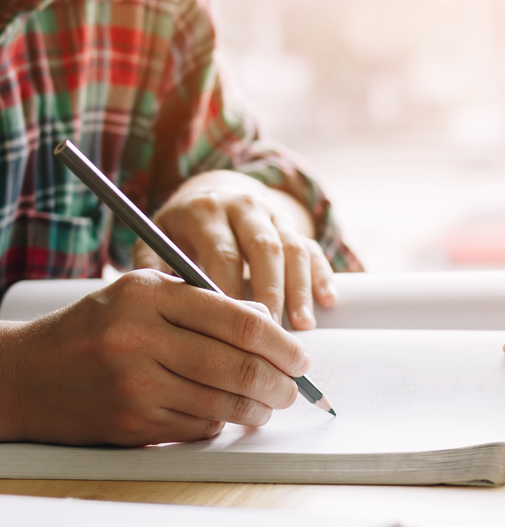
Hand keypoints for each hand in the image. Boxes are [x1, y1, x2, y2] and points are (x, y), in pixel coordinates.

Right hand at [0, 270, 309, 445]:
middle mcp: (140, 339)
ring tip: (269, 404)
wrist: (27, 375)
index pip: (238, 320)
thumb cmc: (95, 328)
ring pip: (224, 403)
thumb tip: (267, 319)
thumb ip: (205, 301)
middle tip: (293, 388)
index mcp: (149, 296)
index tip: (301, 356)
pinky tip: (224, 414)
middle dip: (280, 383)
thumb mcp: (144, 294)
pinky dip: (221, 422)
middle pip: (239, 367)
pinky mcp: (132, 424)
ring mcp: (135, 386)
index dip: (281, 342)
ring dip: (259, 409)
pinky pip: (199, 427)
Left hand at [131, 171, 335, 329]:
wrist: (212, 192)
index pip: (223, 253)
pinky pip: (313, 248)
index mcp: (205, 211)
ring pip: (293, 248)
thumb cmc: (180, 231)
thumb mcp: (156, 240)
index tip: (232, 328)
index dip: (231, 290)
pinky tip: (327, 301)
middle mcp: (242, 207)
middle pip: (264, 249)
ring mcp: (272, 215)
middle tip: (271, 334)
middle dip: (271, 293)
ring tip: (302, 326)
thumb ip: (154, 269)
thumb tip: (164, 306)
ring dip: (299, 289)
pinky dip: (322, 275)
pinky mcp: (293, 225)